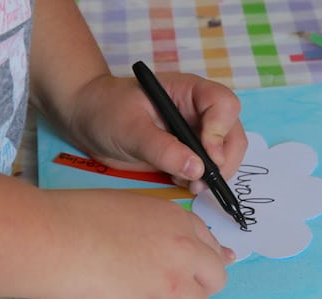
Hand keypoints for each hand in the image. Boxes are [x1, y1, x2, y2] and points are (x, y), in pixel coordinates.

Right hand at [29, 189, 233, 298]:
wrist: (50, 238)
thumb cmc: (78, 216)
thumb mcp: (132, 208)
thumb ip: (161, 228)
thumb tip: (182, 246)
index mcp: (179, 221)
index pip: (213, 248)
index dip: (201, 264)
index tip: (192, 274)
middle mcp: (184, 251)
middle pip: (216, 280)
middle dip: (195, 288)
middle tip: (166, 291)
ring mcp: (171, 283)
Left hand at [66, 73, 247, 192]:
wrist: (88, 119)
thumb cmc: (106, 110)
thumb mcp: (130, 128)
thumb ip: (162, 148)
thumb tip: (197, 170)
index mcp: (189, 91)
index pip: (224, 104)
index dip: (221, 131)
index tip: (206, 157)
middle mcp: (200, 110)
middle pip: (232, 133)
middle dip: (224, 161)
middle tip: (201, 182)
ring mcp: (197, 132)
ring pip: (226, 153)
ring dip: (215, 174)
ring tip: (190, 185)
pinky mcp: (190, 152)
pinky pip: (210, 167)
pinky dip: (202, 179)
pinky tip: (181, 182)